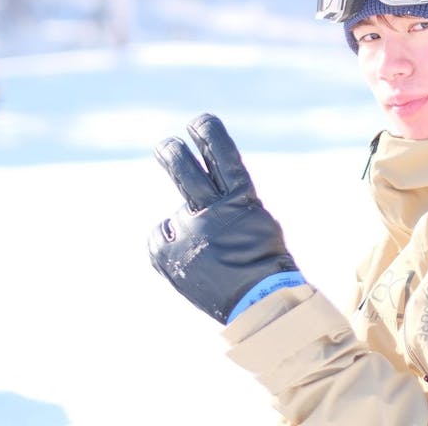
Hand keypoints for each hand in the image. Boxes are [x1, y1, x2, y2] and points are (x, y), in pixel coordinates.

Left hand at [148, 113, 301, 323]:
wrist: (259, 305)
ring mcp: (187, 235)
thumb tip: (206, 188)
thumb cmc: (262, 258)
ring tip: (197, 237)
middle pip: (184, 172)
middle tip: (168, 145)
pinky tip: (193, 260)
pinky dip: (175, 243)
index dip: (210, 134)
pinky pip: (164, 236)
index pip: (223, 157)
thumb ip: (232, 199)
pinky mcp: (166, 255)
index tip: (200, 121)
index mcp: (242, 201)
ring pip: (175, 208)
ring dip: (180, 213)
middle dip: (173, 154)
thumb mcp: (256, 219)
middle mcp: (213, 214)